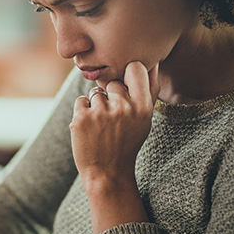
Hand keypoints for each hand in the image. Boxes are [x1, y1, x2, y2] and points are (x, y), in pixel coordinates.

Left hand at [70, 61, 159, 232]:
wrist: (108, 172)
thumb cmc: (127, 143)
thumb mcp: (144, 119)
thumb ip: (149, 90)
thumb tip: (153, 61)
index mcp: (143, 107)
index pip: (135, 68)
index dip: (128, 74)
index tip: (126, 87)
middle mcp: (123, 108)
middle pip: (112, 82)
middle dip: (111, 97)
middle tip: (113, 120)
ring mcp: (101, 113)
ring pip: (95, 93)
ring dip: (96, 106)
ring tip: (102, 127)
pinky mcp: (81, 118)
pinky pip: (81, 101)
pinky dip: (82, 113)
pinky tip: (90, 129)